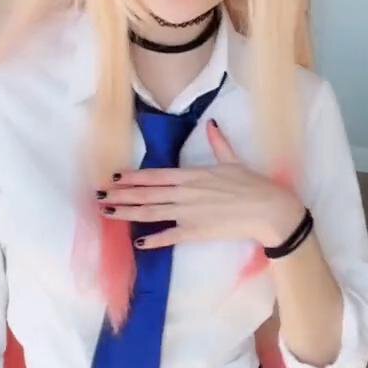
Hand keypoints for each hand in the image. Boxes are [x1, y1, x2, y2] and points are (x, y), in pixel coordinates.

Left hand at [96, 119, 304, 248]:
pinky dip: (153, 240)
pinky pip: (169, 236)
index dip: (132, 177)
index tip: (114, 177)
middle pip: (146, 194)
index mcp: (192, 175)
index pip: (155, 175)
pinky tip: (138, 243)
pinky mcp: (195, 232)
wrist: (267, 210)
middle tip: (100, 195)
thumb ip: (218, 143)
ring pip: (151, 213)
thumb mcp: (233, 160)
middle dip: (121, 195)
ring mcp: (188, 213)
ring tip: (107, 213)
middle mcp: (184, 193)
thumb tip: (212, 124)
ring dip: (127, 213)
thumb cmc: (252, 184)